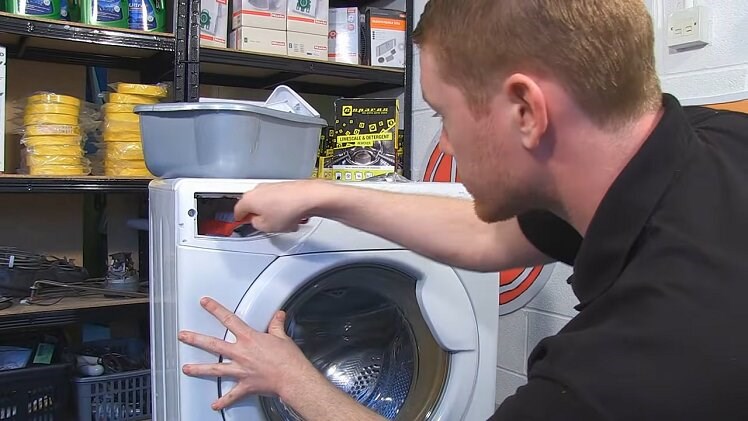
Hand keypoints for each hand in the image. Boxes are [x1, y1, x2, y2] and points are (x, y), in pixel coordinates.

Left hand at [178, 297, 317, 410]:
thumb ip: (276, 325)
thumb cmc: (289, 359)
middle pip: (213, 344)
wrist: (293, 377)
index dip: (215, 309)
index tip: (205, 303)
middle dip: (195, 339)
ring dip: (199, 369)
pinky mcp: (245, 386)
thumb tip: (278, 316)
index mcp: (249, 338)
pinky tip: (215, 404)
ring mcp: (241, 370)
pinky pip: (232, 395)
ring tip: (186, 369)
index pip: (228, 319)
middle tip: (183, 336)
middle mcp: (241, 353)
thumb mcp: (282, 337)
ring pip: (215, 369)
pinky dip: (223, 401)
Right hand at [234, 180, 323, 232]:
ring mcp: (271, 186)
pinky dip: (282, 208)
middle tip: (265, 225)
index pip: (237, 211)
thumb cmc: (289, 209)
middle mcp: (258, 189)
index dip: (240, 220)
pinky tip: (291, 216)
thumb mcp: (266, 227)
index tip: (242, 224)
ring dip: (273, 213)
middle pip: (253, 205)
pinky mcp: (283, 186)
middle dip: (259, 216)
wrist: (309, 198)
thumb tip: (257, 222)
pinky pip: (278, 200)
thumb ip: (256, 225)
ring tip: (283, 222)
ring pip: (267, 203)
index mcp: (248, 199)